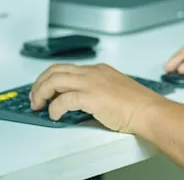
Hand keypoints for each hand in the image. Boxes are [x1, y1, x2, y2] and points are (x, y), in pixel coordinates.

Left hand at [29, 63, 163, 132]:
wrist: (148, 110)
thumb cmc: (136, 105)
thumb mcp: (113, 91)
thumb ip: (94, 92)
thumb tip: (76, 104)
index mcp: (98, 70)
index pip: (66, 68)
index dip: (50, 79)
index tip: (44, 90)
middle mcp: (93, 72)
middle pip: (55, 70)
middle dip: (40, 84)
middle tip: (35, 98)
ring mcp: (92, 82)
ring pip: (55, 80)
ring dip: (42, 93)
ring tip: (38, 105)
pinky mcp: (91, 96)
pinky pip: (64, 99)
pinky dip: (55, 108)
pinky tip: (54, 115)